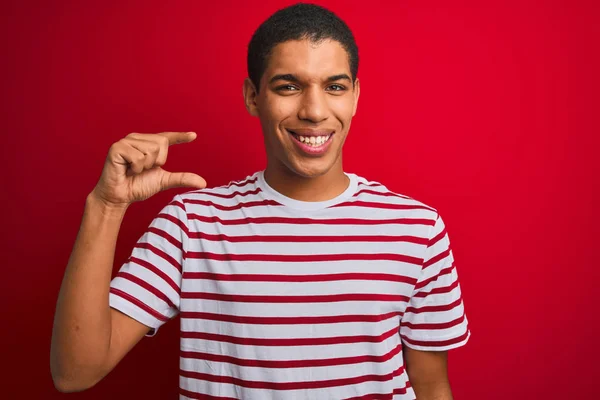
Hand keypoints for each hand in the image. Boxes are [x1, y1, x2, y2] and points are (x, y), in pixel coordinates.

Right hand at [91, 131, 205, 207]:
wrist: (119, 196)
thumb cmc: (138, 186)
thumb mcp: (164, 181)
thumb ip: (182, 178)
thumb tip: (203, 183)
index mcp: (149, 144)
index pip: (167, 138)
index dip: (180, 137)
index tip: (194, 136)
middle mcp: (138, 139)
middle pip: (160, 145)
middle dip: (155, 162)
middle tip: (142, 170)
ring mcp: (126, 141)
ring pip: (150, 151)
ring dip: (144, 166)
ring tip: (133, 170)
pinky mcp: (117, 148)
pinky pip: (137, 157)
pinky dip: (135, 168)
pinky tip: (126, 170)